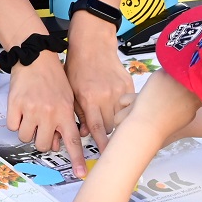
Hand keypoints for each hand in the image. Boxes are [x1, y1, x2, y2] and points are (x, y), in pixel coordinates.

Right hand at [6, 54, 86, 175]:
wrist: (35, 58)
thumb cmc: (53, 78)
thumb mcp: (66, 99)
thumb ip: (64, 122)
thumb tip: (56, 145)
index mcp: (64, 112)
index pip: (72, 141)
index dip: (76, 159)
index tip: (79, 174)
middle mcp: (48, 113)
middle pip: (42, 145)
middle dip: (41, 140)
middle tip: (41, 127)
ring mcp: (30, 110)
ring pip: (25, 137)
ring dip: (27, 130)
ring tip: (30, 115)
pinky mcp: (15, 105)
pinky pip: (12, 126)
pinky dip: (15, 121)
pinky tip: (20, 109)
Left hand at [64, 26, 133, 150]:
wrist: (93, 44)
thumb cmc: (78, 67)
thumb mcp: (71, 91)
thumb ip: (79, 113)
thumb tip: (84, 134)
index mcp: (89, 97)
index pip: (97, 128)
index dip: (102, 145)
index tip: (107, 157)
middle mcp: (105, 95)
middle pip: (111, 126)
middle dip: (106, 132)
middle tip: (102, 131)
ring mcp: (119, 90)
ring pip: (121, 117)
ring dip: (115, 121)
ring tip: (107, 115)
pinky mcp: (128, 85)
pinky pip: (129, 105)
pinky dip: (123, 109)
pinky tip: (115, 103)